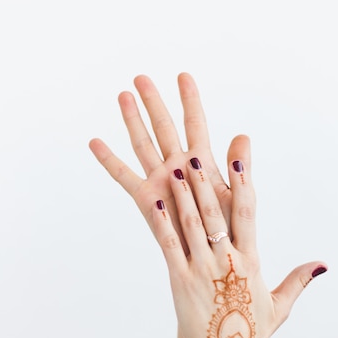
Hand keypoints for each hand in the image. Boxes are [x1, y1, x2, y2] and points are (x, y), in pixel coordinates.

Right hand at [89, 73, 231, 251]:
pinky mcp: (146, 200)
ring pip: (143, 143)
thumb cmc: (230, 232)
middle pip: (164, 127)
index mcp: (202, 163)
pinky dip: (109, 160)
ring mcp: (160, 181)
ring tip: (122, 95)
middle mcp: (178, 167)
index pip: (195, 124)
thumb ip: (239, 167)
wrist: (214, 261)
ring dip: (132, 120)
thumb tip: (243, 135)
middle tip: (141, 78)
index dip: (190, 100)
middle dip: (153, 103)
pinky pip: (124, 176)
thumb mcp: (238, 196)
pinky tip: (95, 142)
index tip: (183, 76)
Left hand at [150, 141, 325, 337]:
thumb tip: (323, 265)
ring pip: (191, 224)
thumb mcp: (280, 305)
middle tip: (197, 155)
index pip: (248, 215)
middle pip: (216, 213)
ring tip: (175, 168)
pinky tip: (157, 201)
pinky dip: (163, 223)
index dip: (243, 186)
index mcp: (251, 261)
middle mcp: (226, 261)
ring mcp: (201, 270)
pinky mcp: (180, 281)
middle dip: (206, 182)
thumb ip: (299, 280)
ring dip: (184, 195)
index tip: (240, 161)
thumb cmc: (253, 332)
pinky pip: (171, 246)